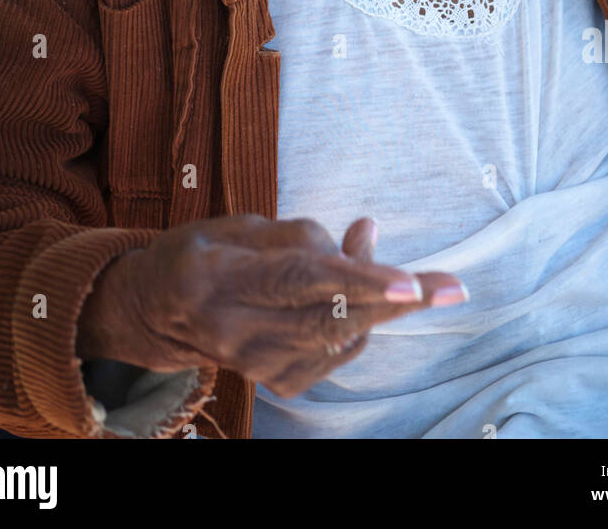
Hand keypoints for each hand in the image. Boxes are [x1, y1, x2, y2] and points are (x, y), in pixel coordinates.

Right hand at [76, 214, 467, 397]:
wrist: (155, 311)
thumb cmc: (201, 252)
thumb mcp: (240, 225)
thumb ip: (303, 233)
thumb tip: (366, 235)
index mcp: (221, 280)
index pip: (301, 280)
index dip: (359, 280)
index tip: (409, 280)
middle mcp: (237, 332)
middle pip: (332, 320)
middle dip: (398, 302)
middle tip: (453, 287)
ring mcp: (257, 367)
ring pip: (342, 338)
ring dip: (383, 303)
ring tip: (398, 268)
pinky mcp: (276, 383)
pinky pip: (337, 353)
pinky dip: (361, 322)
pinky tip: (363, 296)